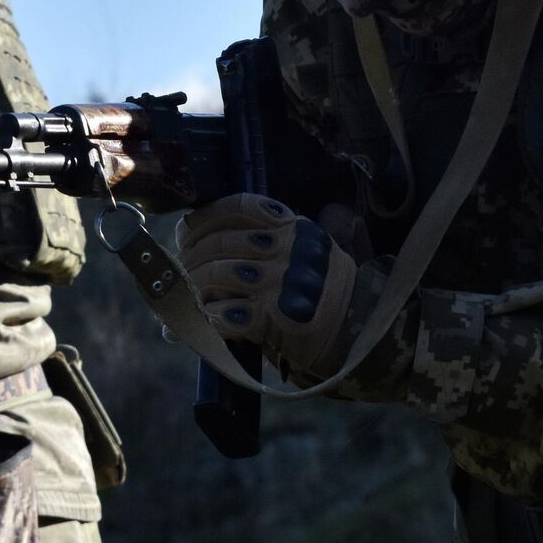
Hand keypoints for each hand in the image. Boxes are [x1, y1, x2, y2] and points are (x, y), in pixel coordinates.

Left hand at [177, 194, 360, 378]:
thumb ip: (279, 233)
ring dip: (195, 290)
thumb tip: (224, 225)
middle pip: (219, 243)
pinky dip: (209, 320)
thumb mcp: (315, 249)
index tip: (187, 232)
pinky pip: (226, 314)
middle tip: (180, 275)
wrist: (361, 337)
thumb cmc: (331, 294)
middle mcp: (287, 248)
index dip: (205, 218)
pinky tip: (205, 323)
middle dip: (191, 260)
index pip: (239, 206)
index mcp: (294, 227)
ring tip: (190, 300)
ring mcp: (280, 282)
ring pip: (216, 275)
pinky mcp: (274, 317)